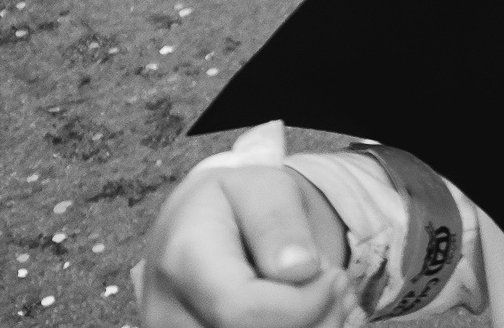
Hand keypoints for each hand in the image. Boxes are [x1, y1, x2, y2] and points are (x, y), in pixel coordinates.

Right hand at [137, 163, 349, 327]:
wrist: (197, 225)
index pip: (241, 308)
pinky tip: (310, 316)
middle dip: (314, 320)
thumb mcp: (264, 188)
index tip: (335, 275)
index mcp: (182, 258)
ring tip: (325, 298)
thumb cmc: (236, 202)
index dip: (303, 303)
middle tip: (338, 285)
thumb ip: (279, 223)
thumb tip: (299, 270)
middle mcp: (165, 310)